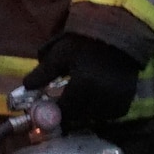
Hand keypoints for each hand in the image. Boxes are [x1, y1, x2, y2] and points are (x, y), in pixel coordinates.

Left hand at [23, 34, 143, 128]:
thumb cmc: (84, 43)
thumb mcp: (60, 53)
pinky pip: (110, 114)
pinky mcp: (127, 100)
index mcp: (85, 83)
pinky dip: (101, 111)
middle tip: (62, 104)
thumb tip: (26, 86)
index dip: (54, 112)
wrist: (118, 36)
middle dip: (69, 112)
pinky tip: (95, 99)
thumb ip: (43, 72)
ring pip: (95, 117)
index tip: (47, 111)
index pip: (65, 109)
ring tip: (79, 99)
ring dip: (85, 112)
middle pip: (80, 116)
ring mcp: (117, 99)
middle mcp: (102, 96)